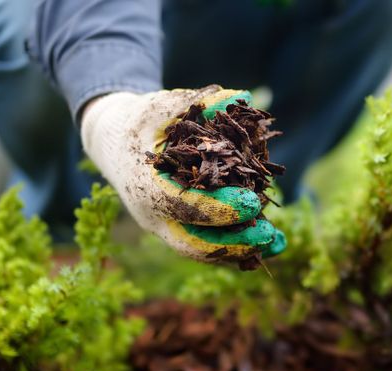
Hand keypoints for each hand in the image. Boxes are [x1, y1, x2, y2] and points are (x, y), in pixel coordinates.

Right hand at [81, 85, 285, 263]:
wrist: (113, 145)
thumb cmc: (139, 123)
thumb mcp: (160, 106)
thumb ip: (197, 102)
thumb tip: (240, 98)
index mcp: (144, 186)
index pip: (182, 205)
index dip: (218, 208)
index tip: (253, 203)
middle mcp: (152, 215)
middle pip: (193, 243)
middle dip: (233, 243)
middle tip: (270, 235)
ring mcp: (163, 227)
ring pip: (202, 250)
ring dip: (240, 251)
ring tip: (278, 244)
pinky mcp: (176, 228)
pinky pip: (206, 245)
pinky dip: (235, 247)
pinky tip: (266, 243)